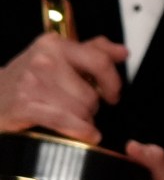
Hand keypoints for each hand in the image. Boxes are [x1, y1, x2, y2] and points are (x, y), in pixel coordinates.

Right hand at [0, 33, 126, 142]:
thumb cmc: (26, 80)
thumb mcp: (55, 58)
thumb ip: (91, 51)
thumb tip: (122, 52)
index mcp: (54, 45)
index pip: (100, 61)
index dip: (113, 82)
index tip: (113, 94)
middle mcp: (44, 61)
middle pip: (91, 94)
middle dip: (90, 107)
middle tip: (77, 109)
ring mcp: (32, 83)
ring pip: (82, 110)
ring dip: (82, 120)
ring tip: (68, 119)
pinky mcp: (24, 106)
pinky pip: (66, 121)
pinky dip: (81, 131)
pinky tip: (87, 134)